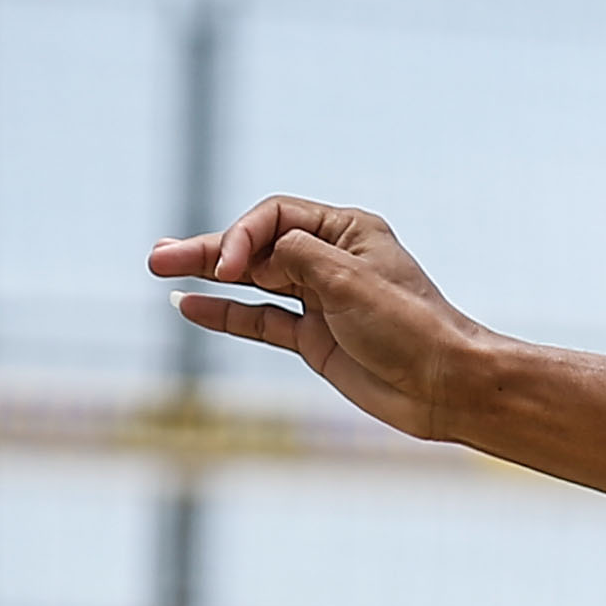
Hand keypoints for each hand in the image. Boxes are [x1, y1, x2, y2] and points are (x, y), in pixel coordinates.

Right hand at [145, 199, 497, 442]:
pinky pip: (260, 320)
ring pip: (251, 282)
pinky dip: (226, 314)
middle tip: (156, 256)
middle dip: (207, 250)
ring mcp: (321, 301)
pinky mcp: (316, 339)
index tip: (230, 266)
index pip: (274, 217)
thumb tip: (257, 252)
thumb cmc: (412, 328)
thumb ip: (295, 254)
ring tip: (158, 268)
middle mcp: (331, 260)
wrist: (449, 387)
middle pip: (255, 247)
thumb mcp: (349, 279)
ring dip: (208, 277)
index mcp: (348, 232)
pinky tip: (190, 306)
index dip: (242, 235)